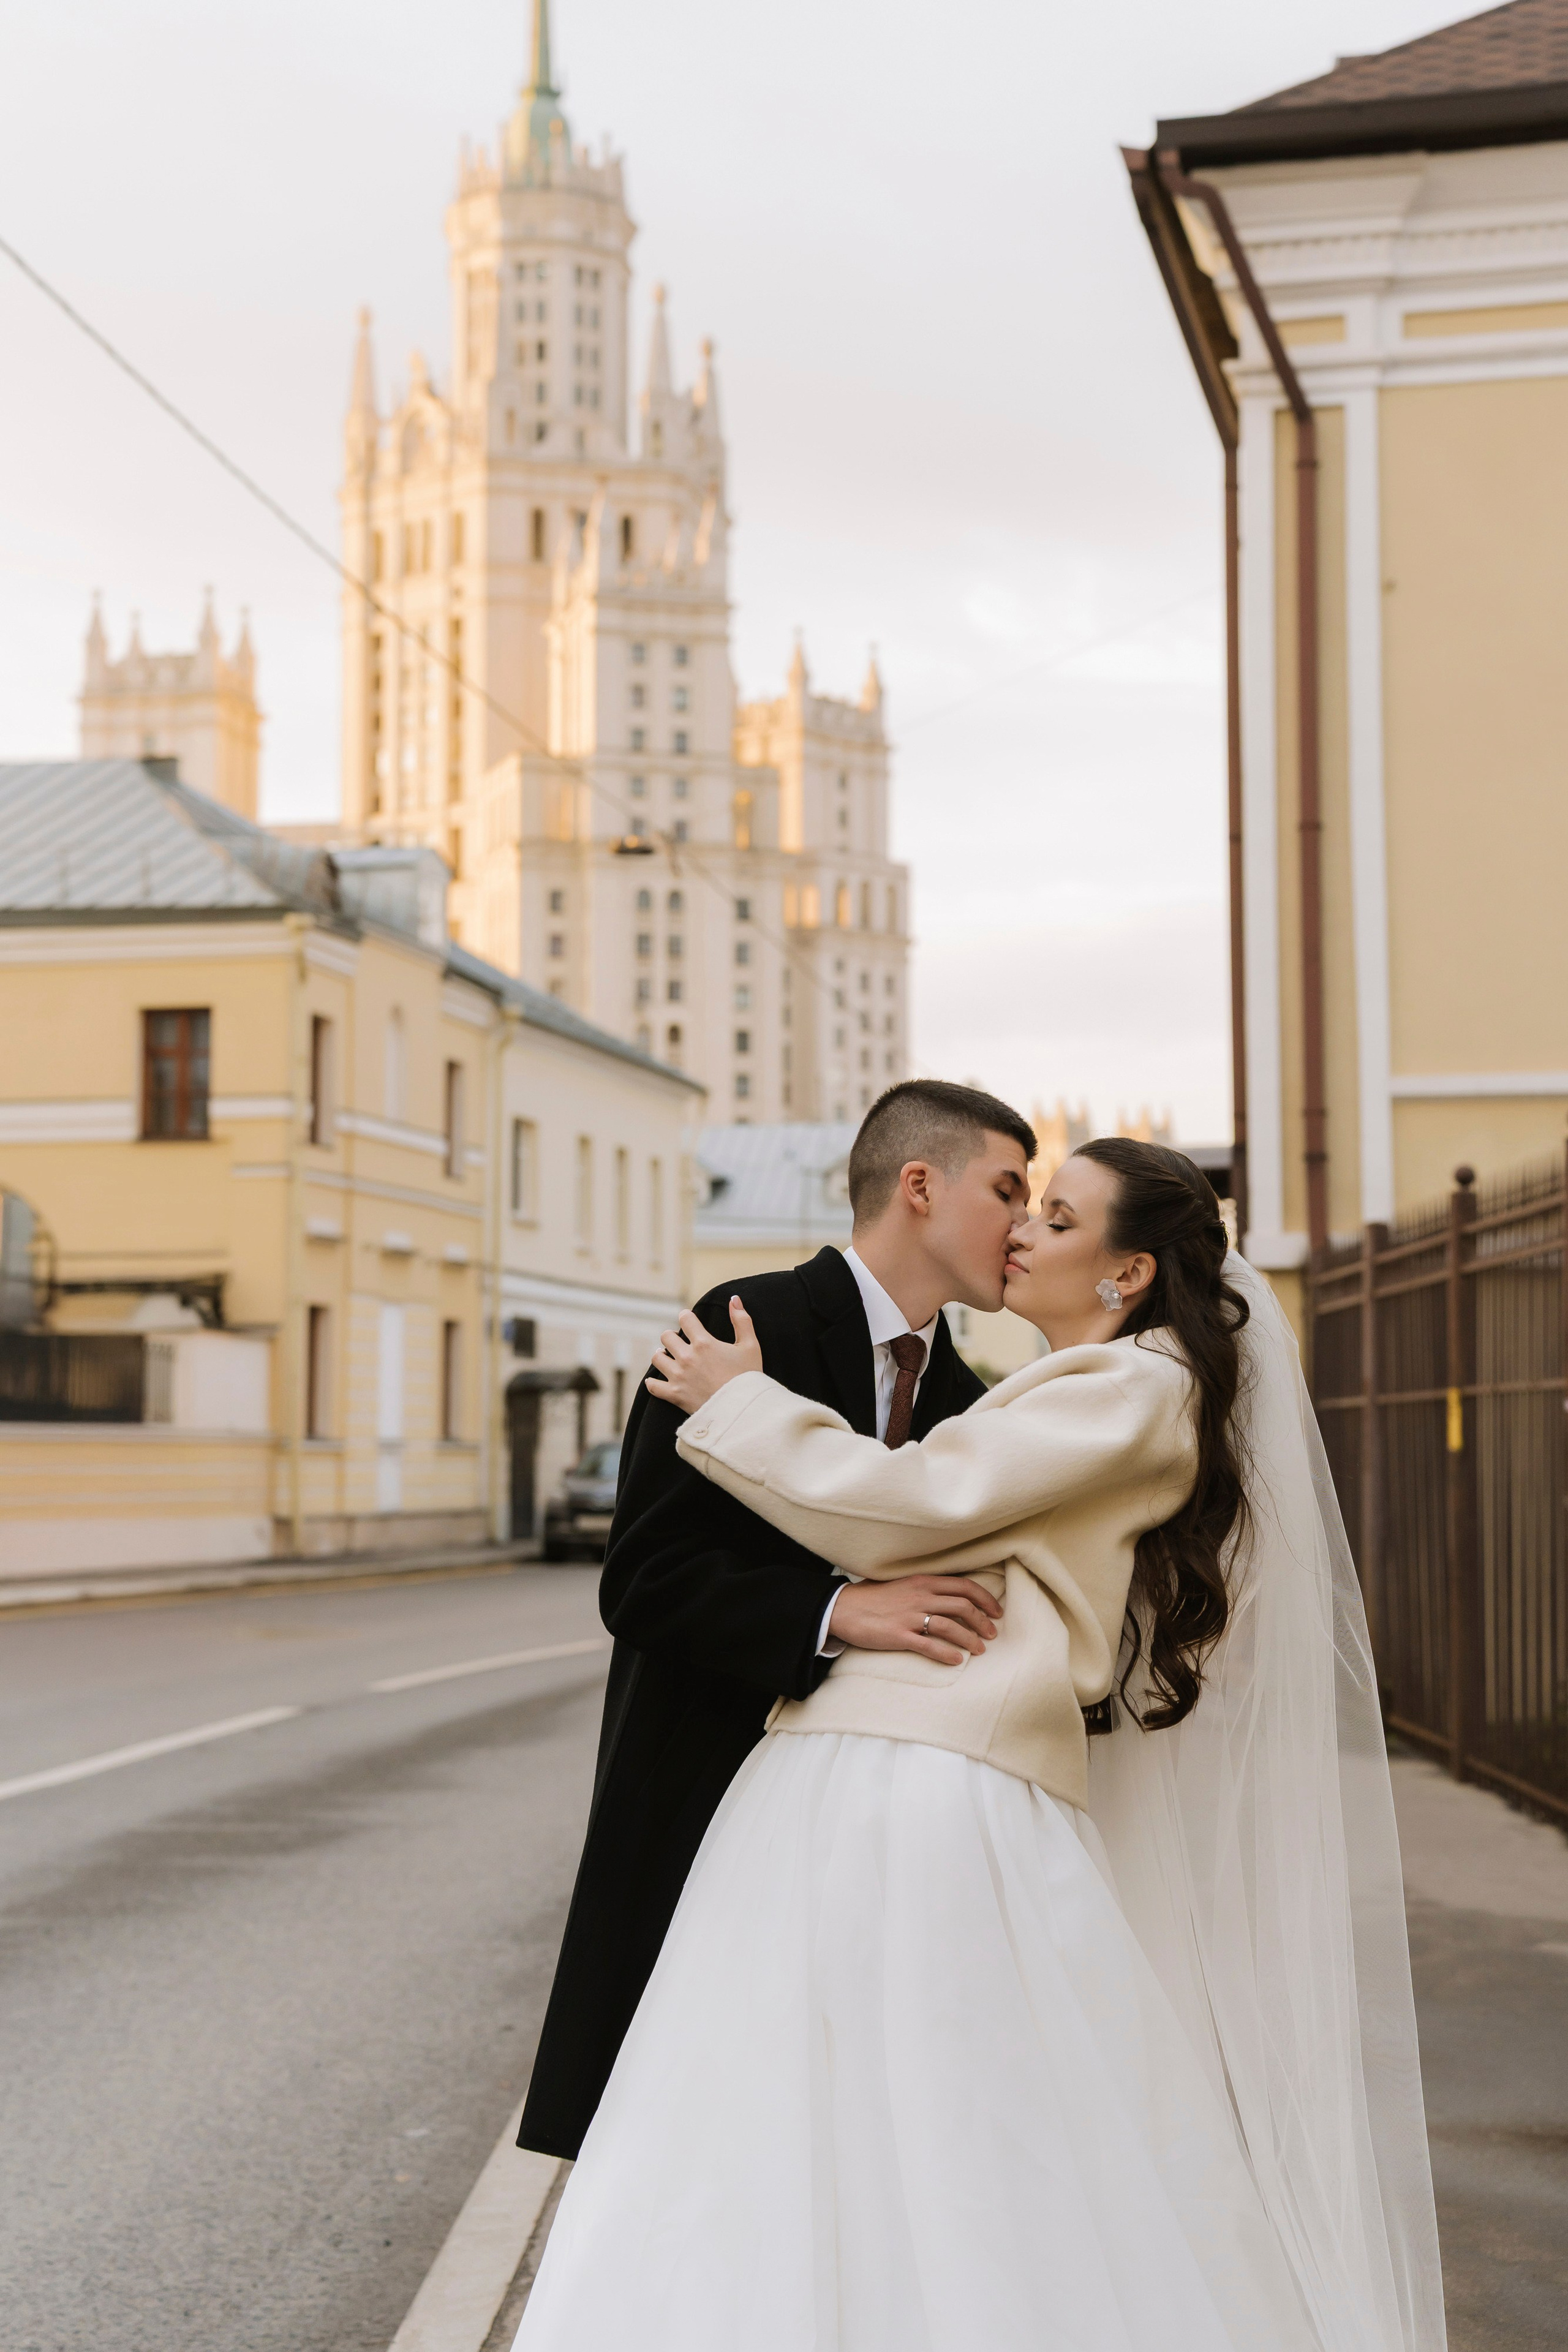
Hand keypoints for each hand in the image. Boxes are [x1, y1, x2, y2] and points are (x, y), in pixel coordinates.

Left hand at [646, 1297, 763, 1413]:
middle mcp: (687, 1357)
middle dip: (673, 1337)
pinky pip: (653, 1386)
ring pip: (657, 1358)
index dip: (687, 1317)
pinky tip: (658, 1381)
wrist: (744, 1410)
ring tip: (668, 1357)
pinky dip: (653, 1383)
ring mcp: (678, 1376)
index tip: (689, 1321)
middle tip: (680, 1342)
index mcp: (704, 1343)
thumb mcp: (751, 1346)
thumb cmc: (749, 1378)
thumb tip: (733, 1299)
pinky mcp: (674, 1395)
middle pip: (666, 1336)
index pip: (685, 1318)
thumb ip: (742, 1320)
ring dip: (662, 1356)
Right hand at [827, 1574, 1002, 1666]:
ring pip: (950, 1626)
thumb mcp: (902, 1584)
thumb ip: (925, 1587)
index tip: (997, 1611)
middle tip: (992, 1634)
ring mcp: (910, 1616)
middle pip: (963, 1606)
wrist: (842, 1608)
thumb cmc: (872, 1597)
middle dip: (982, 1621)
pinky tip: (957, 1660)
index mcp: (922, 1581)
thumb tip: (950, 1595)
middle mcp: (920, 1596)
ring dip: (969, 1639)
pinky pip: (929, 1645)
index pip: (964, 1586)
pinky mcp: (899, 1635)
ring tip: (980, 1650)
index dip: (985, 1599)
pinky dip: (946, 1653)